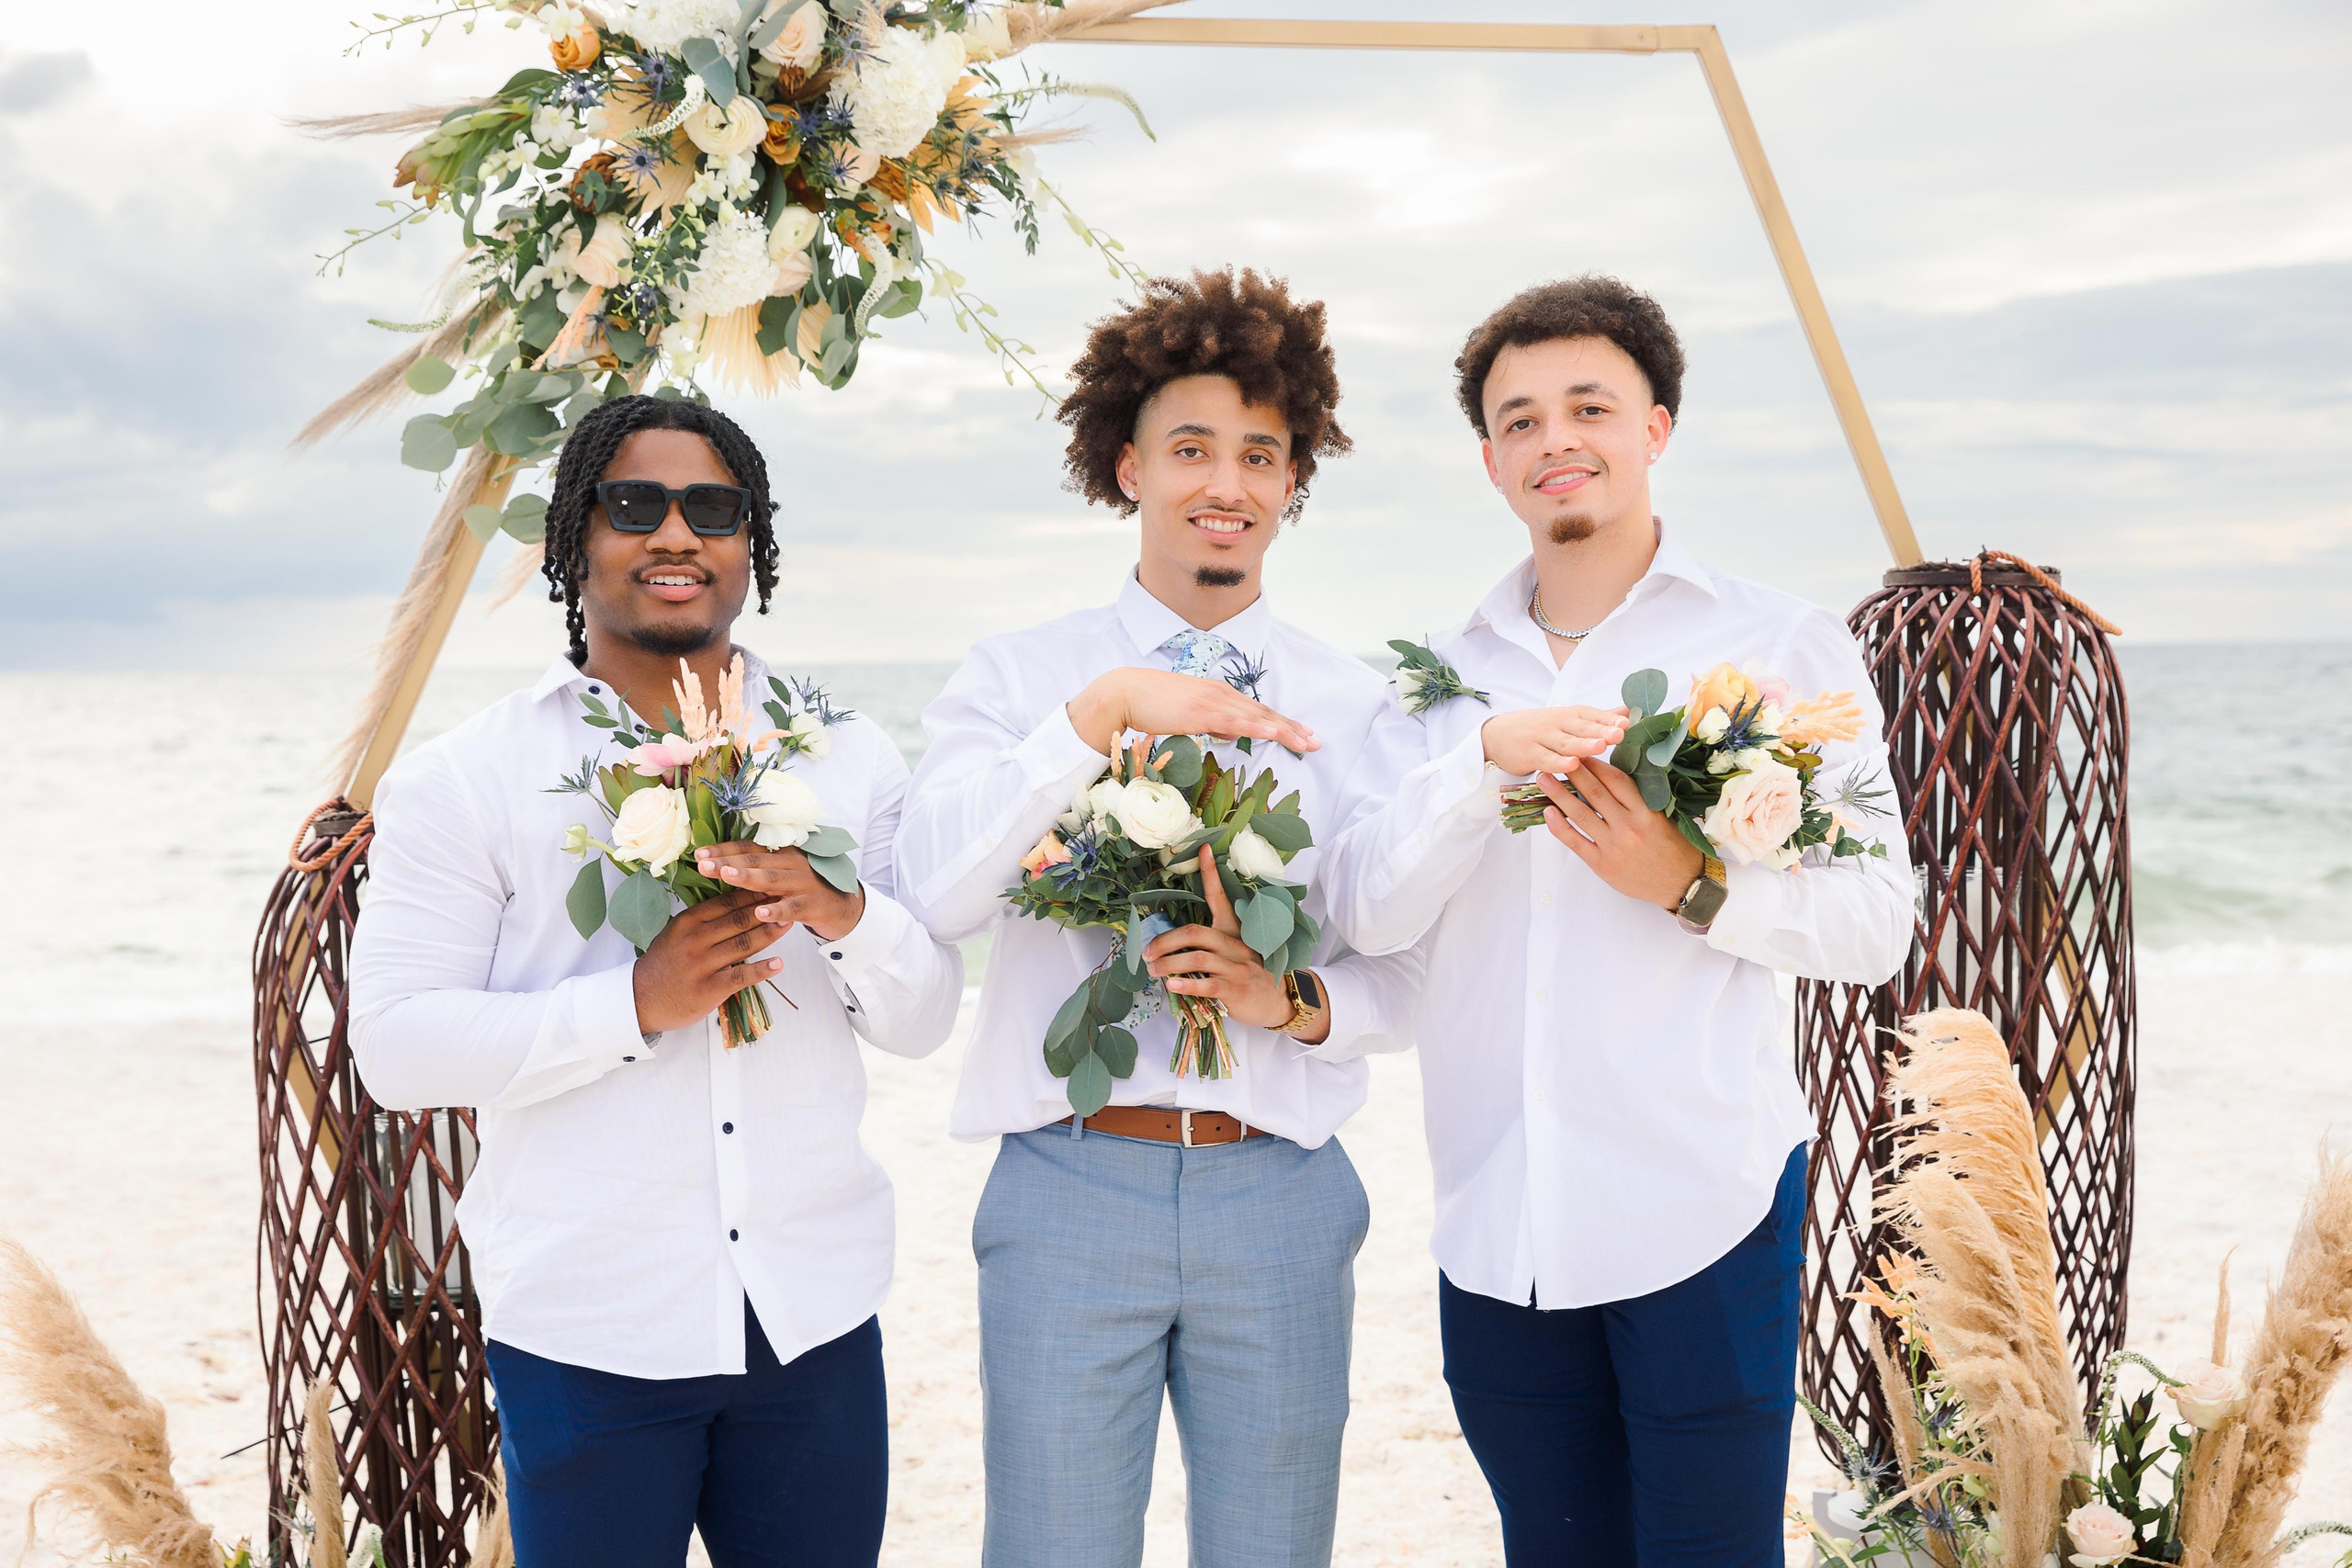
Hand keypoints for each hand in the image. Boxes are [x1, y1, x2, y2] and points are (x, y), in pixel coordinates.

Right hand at [631, 889, 782, 1035]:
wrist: (640, 1000)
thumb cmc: (663, 964)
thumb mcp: (676, 933)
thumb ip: (703, 919)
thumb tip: (734, 898)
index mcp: (688, 922)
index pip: (726, 901)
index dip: (753, 892)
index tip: (774, 884)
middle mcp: (695, 940)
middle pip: (738, 919)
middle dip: (767, 908)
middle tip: (790, 898)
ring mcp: (702, 964)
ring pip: (743, 944)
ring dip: (769, 933)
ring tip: (789, 923)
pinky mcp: (709, 989)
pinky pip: (740, 977)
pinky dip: (762, 970)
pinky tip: (779, 964)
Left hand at [693, 840, 865, 940]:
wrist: (844, 908)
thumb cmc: (804, 890)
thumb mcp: (782, 875)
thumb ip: (758, 869)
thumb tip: (719, 866)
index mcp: (781, 854)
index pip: (748, 848)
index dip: (723, 850)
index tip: (699, 854)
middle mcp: (792, 863)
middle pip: (755, 860)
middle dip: (727, 861)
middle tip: (703, 864)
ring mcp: (804, 883)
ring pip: (771, 879)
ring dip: (747, 877)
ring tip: (726, 875)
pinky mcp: (813, 905)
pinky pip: (792, 907)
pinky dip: (776, 910)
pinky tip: (760, 912)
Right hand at [1068, 668, 1318, 757]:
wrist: (1124, 693)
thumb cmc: (1150, 705)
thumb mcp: (1186, 714)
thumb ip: (1207, 721)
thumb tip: (1224, 733)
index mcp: (1217, 694)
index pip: (1255, 710)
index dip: (1280, 722)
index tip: (1301, 733)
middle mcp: (1220, 694)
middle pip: (1262, 712)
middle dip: (1291, 727)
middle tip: (1315, 741)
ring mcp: (1212, 701)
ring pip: (1255, 717)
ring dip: (1283, 730)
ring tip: (1306, 742)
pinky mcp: (1201, 712)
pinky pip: (1235, 722)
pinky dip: (1257, 727)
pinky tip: (1274, 733)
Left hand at [1143, 844, 1319, 1037]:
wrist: (1276, 1001)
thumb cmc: (1248, 974)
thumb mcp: (1235, 951)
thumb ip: (1211, 944)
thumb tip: (1174, 943)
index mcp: (1234, 930)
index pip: (1220, 897)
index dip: (1211, 873)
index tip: (1203, 849)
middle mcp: (1235, 944)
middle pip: (1195, 933)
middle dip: (1165, 941)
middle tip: (1147, 952)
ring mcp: (1236, 967)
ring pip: (1197, 958)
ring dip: (1169, 963)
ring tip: (1153, 970)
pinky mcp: (1235, 989)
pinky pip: (1207, 984)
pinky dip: (1186, 984)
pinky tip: (1172, 985)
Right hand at [1481, 705, 1629, 775]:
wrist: (1498, 734)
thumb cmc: (1540, 728)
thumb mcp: (1569, 720)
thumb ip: (1599, 718)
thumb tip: (1628, 710)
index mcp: (1571, 715)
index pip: (1593, 715)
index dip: (1610, 719)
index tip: (1628, 722)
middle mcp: (1558, 724)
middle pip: (1582, 728)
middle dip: (1601, 730)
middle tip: (1620, 733)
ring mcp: (1542, 738)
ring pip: (1566, 743)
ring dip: (1583, 744)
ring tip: (1600, 746)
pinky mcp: (1529, 754)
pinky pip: (1546, 759)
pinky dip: (1558, 763)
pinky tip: (1571, 765)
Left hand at [1533, 759, 1705, 909]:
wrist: (1681, 884)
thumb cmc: (1674, 849)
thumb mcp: (1664, 817)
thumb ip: (1641, 799)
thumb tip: (1614, 777)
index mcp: (1646, 811)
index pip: (1616, 780)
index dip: (1596, 764)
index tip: (1582, 752)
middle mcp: (1628, 826)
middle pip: (1595, 792)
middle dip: (1573, 772)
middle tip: (1556, 757)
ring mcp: (1613, 845)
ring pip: (1580, 814)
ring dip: (1559, 794)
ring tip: (1543, 778)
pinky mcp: (1602, 864)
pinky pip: (1576, 841)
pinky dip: (1559, 827)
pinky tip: (1548, 812)